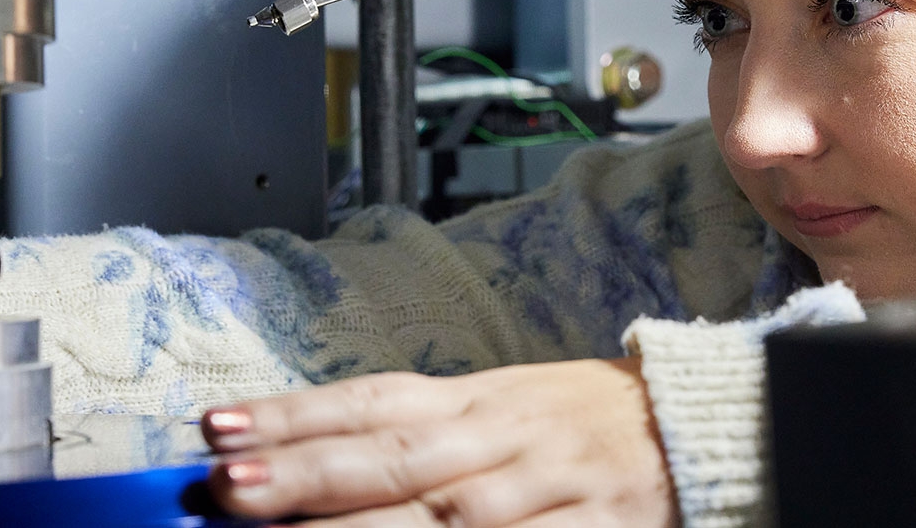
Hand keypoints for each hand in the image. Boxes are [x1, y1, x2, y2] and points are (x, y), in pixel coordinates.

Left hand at [200, 358, 677, 527]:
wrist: (698, 429)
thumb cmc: (577, 425)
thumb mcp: (495, 409)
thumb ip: (410, 434)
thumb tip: (297, 455)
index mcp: (475, 401)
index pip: (369, 403)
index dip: (293, 415)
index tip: (217, 429)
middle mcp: (500, 442)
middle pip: (391, 460)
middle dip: (304, 474)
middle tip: (225, 487)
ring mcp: (543, 497)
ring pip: (443, 520)